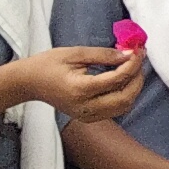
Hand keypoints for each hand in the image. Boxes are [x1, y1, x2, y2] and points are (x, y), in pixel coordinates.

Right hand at [20, 46, 147, 121]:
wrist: (29, 82)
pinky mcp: (87, 118)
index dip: (133, 64)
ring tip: (134, 68)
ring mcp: (86, 115)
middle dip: (137, 78)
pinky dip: (124, 96)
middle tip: (139, 60)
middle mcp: (85, 106)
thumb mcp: (75, 53)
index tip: (139, 51)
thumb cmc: (48, 64)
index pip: (117, 79)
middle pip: (125, 98)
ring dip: (134, 88)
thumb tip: (129, 54)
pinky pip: (114, 110)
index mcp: (80, 89)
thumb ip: (104, 54)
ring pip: (123, 107)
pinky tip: (123, 80)